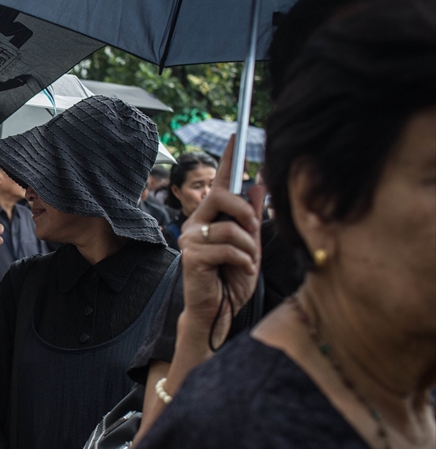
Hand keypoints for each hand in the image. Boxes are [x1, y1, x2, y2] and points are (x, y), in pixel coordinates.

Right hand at [179, 136, 264, 344]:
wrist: (219, 313)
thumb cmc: (231, 281)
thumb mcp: (250, 246)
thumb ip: (252, 219)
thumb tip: (258, 185)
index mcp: (210, 218)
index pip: (217, 183)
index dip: (226, 159)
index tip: (236, 135)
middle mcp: (195, 224)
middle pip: (219, 196)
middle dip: (244, 212)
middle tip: (254, 231)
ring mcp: (190, 240)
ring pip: (230, 226)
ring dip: (250, 247)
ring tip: (249, 263)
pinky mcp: (191, 257)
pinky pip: (227, 248)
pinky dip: (243, 260)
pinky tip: (242, 271)